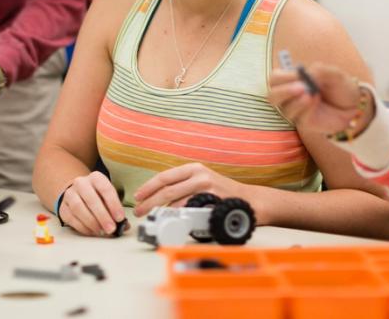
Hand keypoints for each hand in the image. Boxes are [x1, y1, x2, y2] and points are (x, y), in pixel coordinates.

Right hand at [57, 171, 126, 236]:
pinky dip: (83, 227)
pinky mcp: (63, 207)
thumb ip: (116, 210)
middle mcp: (81, 183)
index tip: (120, 218)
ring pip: (79, 208)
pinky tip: (92, 231)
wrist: (78, 193)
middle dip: (102, 216)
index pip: (106, 189)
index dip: (114, 205)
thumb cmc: (97, 196)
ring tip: (101, 231)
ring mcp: (70, 194)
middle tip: (111, 229)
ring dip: (92, 222)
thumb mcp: (108, 198)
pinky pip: (71, 218)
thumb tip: (124, 226)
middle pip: (91, 199)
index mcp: (96, 178)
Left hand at [133, 163, 247, 217]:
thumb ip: (184, 186)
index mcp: (193, 168)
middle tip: (139, 211)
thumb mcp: (202, 182)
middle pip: (166, 188)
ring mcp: (207, 186)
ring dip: (160, 210)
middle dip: (149, 201)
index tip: (137, 197)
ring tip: (152, 218)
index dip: (148, 187)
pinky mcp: (213, 199)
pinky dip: (178, 216)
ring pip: (175, 199)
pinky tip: (171, 221)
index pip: (165, 176)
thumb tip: (159, 198)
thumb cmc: (223, 195)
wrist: (251, 201)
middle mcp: (199, 174)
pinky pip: (189, 209)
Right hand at [268, 62, 373, 136]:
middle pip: (272, 96)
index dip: (282, 77)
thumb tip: (306, 75)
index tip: (297, 75)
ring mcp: (297, 111)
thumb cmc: (340, 87)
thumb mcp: (333, 73)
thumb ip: (319, 70)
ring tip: (313, 94)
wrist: (355, 105)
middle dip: (283, 92)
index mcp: (293, 81)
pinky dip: (307, 108)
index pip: (275, 79)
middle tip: (300, 87)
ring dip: (297, 101)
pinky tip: (316, 100)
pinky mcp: (305, 123)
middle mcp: (291, 96)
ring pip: (285, 109)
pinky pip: (300, 118)